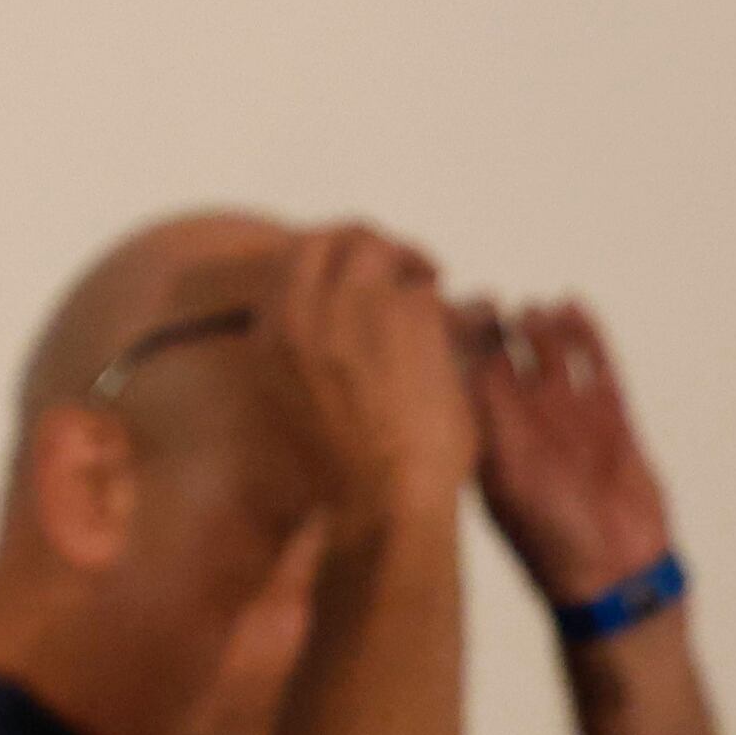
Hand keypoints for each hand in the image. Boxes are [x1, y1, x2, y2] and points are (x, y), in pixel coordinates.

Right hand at [265, 224, 475, 530]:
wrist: (384, 499)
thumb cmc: (348, 468)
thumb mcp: (298, 397)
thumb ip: (309, 346)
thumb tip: (336, 316)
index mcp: (272, 332)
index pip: (295, 257)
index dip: (334, 254)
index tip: (363, 272)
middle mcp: (304, 309)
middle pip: (335, 235)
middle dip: (373, 241)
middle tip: (409, 265)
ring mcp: (353, 305)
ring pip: (383, 249)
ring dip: (413, 264)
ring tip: (435, 287)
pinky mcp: (406, 313)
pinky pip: (427, 287)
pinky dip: (446, 305)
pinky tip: (464, 329)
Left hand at [456, 296, 677, 609]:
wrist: (617, 573)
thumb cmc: (550, 538)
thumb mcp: (504, 481)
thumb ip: (485, 429)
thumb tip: (452, 377)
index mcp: (484, 434)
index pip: (456, 372)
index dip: (449, 342)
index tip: (443, 312)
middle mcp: (521, 419)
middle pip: (499, 353)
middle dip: (491, 324)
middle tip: (487, 302)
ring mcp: (566, 415)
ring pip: (547, 352)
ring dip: (538, 325)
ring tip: (532, 308)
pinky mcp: (613, 417)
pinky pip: (598, 365)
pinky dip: (587, 335)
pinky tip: (573, 304)